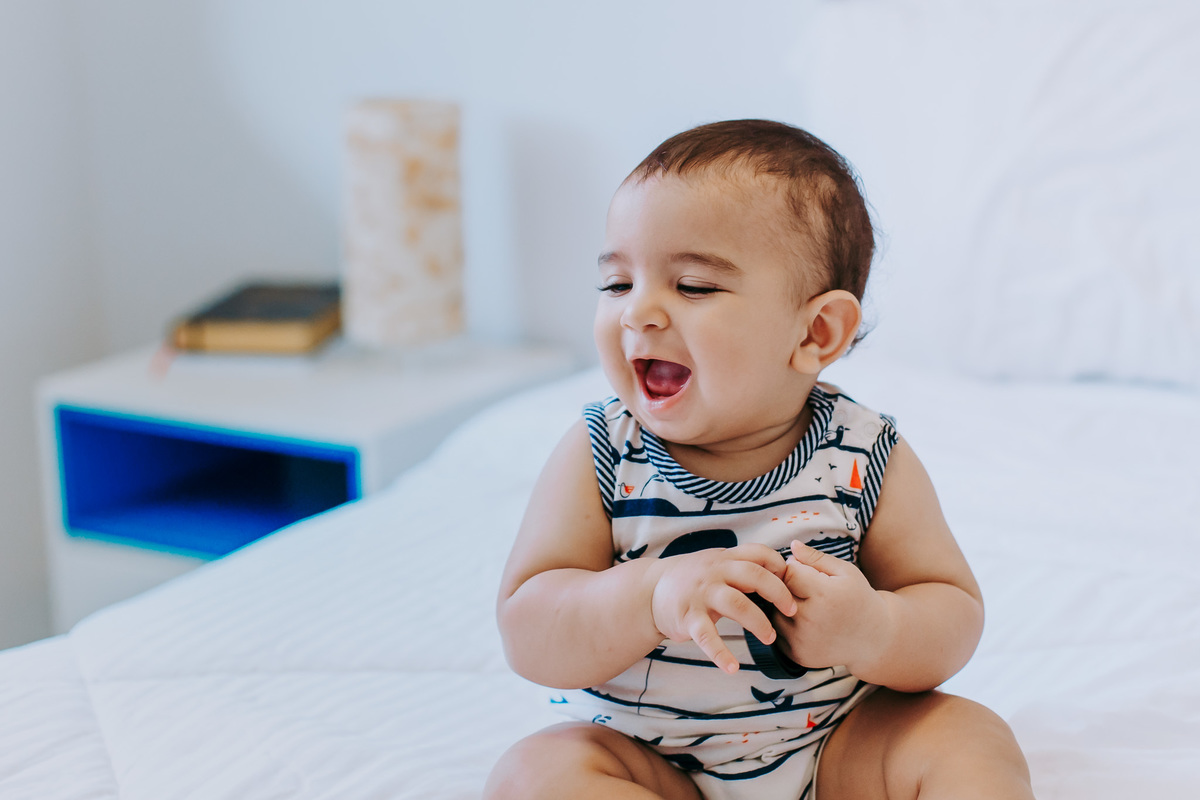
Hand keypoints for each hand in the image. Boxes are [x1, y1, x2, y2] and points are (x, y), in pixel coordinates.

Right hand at [650, 544, 796, 674]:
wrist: (648, 591)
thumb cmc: (690, 579)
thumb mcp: (714, 564)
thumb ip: (741, 566)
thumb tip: (779, 573)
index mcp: (724, 559)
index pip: (757, 553)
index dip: (778, 564)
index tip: (793, 580)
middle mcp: (714, 572)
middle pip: (753, 575)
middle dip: (778, 592)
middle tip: (792, 611)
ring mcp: (700, 594)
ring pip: (736, 603)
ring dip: (758, 622)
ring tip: (769, 638)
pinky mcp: (688, 617)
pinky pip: (706, 636)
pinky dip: (720, 653)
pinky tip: (732, 668)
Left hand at [772, 540, 889, 674]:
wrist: (873, 641)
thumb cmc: (859, 599)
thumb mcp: (846, 572)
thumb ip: (816, 557)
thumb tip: (792, 546)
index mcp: (824, 595)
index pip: (788, 572)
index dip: (795, 568)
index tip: (806, 571)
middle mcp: (810, 620)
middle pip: (778, 591)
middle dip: (787, 585)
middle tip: (805, 587)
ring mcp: (801, 641)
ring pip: (772, 612)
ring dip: (781, 605)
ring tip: (804, 604)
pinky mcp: (795, 655)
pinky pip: (776, 631)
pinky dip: (784, 624)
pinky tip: (803, 622)